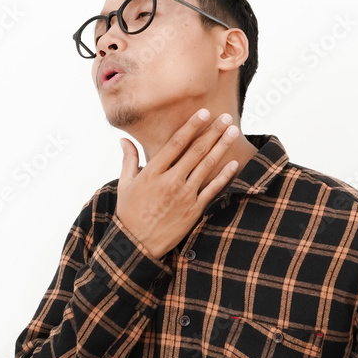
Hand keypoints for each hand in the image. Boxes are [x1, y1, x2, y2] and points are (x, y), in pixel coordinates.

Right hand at [116, 109, 239, 257]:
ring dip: (222, 146)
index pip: (176, 143)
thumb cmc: (129, 213)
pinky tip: (233, 162)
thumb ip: (129, 160)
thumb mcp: (125, 184)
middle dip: (213, 132)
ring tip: (233, 132)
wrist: (138, 244)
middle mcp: (170, 181)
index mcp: (153, 172)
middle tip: (226, 117)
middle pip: (196, 151)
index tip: (204, 113)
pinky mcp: (194, 210)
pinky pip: (213, 189)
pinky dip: (224, 175)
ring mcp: (184, 196)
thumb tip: (124, 140)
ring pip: (207, 166)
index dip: (192, 126)